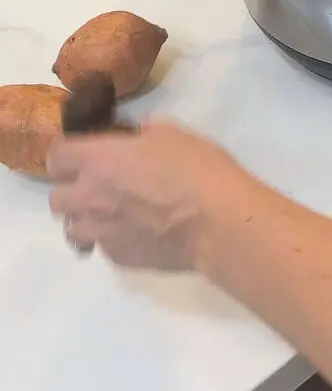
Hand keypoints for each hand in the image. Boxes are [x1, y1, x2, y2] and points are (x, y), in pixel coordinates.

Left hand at [47, 122, 241, 270]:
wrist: (216, 223)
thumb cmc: (197, 169)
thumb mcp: (175, 134)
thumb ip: (147, 133)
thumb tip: (140, 137)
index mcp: (100, 159)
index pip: (56, 156)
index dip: (66, 154)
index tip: (81, 153)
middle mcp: (90, 197)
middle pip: (56, 197)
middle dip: (70, 188)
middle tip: (96, 183)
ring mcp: (102, 232)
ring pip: (72, 227)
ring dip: (84, 217)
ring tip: (109, 212)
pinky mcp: (118, 257)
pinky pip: (101, 245)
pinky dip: (110, 237)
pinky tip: (135, 231)